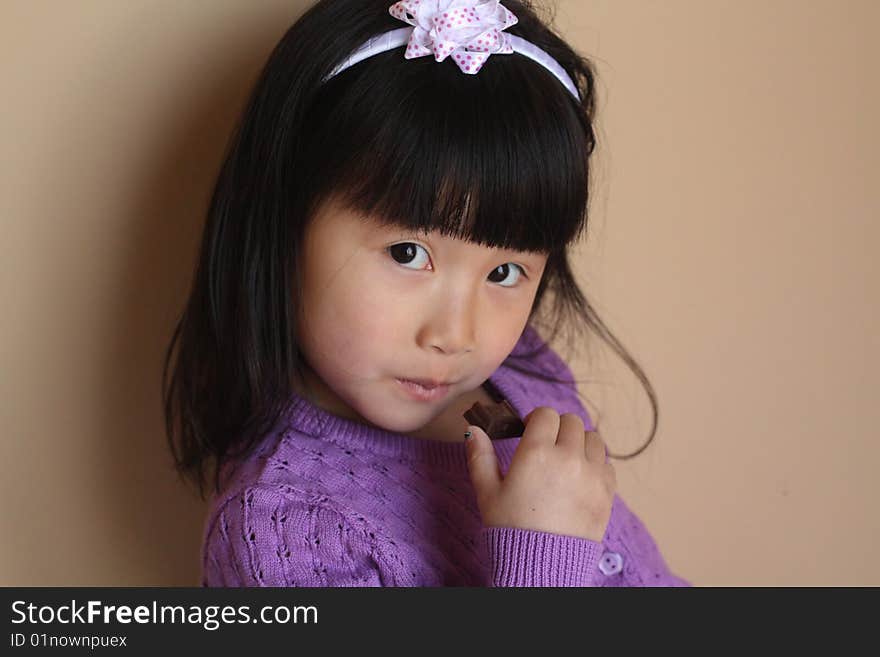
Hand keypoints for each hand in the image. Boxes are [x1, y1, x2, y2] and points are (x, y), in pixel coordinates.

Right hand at [465, 407, 615, 541]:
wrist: (541, 566)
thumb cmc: (510, 528)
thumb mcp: (487, 492)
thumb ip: (479, 456)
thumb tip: (472, 430)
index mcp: (537, 453)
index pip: (545, 414)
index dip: (536, 420)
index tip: (529, 432)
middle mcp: (569, 458)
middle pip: (571, 421)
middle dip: (557, 428)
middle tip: (547, 445)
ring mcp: (592, 474)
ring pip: (593, 438)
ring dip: (580, 442)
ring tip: (566, 460)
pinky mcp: (607, 492)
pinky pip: (607, 463)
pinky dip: (596, 464)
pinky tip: (580, 478)